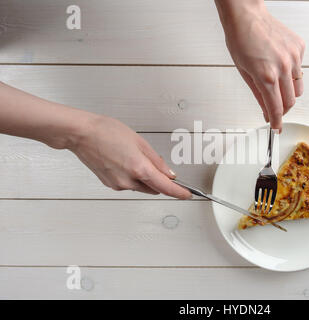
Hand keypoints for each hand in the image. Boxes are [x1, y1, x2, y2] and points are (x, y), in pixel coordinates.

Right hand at [70, 115, 191, 198]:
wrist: (81, 134)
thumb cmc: (106, 132)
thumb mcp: (139, 141)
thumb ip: (156, 161)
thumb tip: (169, 173)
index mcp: (138, 168)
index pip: (165, 187)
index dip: (179, 192)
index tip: (188, 194)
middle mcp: (128, 180)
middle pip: (154, 188)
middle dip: (160, 181)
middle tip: (157, 165)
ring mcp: (118, 184)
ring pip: (141, 187)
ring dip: (145, 178)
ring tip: (134, 157)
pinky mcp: (110, 184)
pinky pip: (128, 184)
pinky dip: (132, 177)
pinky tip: (125, 162)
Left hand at [216, 0, 304, 130]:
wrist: (246, 15)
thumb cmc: (240, 40)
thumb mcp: (244, 72)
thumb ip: (258, 95)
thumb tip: (266, 111)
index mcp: (266, 76)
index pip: (276, 108)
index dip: (277, 122)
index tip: (277, 129)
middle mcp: (283, 67)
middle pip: (290, 101)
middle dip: (282, 109)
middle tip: (274, 109)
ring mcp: (294, 56)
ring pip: (298, 88)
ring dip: (288, 93)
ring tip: (276, 85)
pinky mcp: (300, 47)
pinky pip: (300, 69)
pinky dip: (292, 73)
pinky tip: (280, 64)